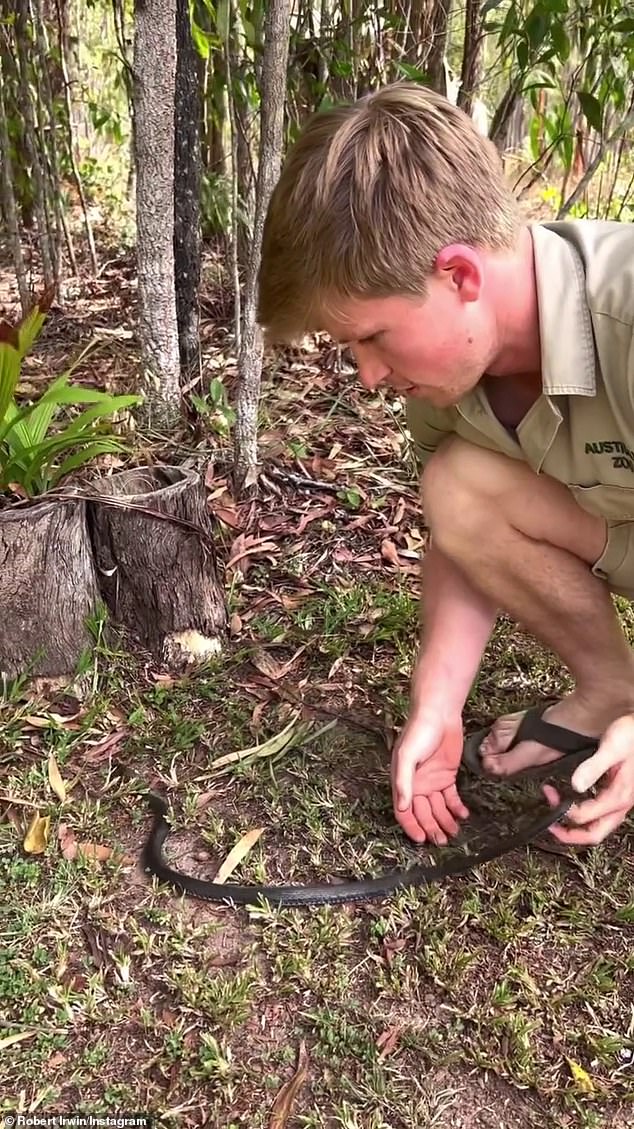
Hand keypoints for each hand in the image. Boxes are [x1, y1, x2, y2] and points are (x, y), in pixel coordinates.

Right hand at [391, 708, 468, 844]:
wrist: (439, 713)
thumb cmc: (419, 731)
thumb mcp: (407, 756)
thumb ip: (403, 782)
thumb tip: (401, 806)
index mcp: (403, 781)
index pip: (404, 811)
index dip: (411, 826)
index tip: (422, 839)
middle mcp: (417, 784)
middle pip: (423, 813)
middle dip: (431, 828)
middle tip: (442, 841)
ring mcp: (433, 781)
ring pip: (438, 809)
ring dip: (445, 821)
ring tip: (454, 833)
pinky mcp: (448, 776)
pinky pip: (451, 797)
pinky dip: (456, 808)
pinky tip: (462, 815)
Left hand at [543, 713, 633, 845]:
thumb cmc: (632, 736)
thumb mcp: (612, 748)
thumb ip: (593, 767)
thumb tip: (576, 785)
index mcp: (618, 796)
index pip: (585, 816)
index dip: (563, 810)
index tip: (549, 795)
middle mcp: (621, 803)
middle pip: (595, 834)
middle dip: (570, 835)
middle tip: (551, 826)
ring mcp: (621, 801)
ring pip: (599, 826)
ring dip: (578, 827)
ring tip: (559, 816)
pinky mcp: (620, 794)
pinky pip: (602, 815)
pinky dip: (586, 816)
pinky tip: (576, 803)